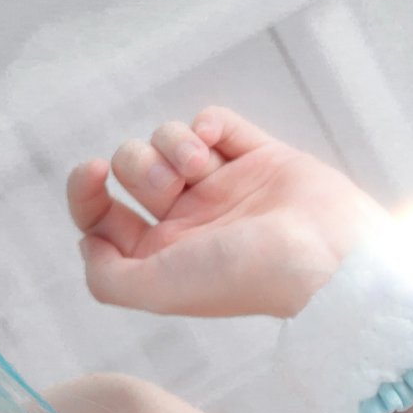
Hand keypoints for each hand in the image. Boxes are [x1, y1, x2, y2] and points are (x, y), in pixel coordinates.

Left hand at [67, 109, 377, 320]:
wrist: (327, 255)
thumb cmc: (247, 276)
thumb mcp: (160, 291)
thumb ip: (108, 279)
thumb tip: (88, 242)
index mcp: (163, 256)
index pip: (103, 216)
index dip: (85, 191)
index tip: (92, 173)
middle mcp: (190, 220)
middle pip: (133, 168)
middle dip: (140, 164)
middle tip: (173, 184)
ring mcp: (225, 186)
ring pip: (170, 139)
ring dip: (174, 141)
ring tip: (201, 164)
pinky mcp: (259, 157)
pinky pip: (217, 121)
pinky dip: (210, 122)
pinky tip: (216, 138)